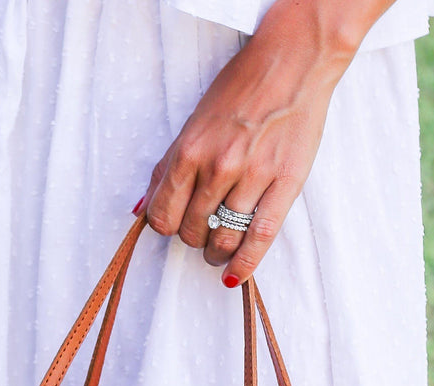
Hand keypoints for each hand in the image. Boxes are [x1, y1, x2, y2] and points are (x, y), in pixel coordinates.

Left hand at [136, 0, 389, 284]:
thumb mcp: (192, 124)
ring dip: (215, 253)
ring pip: (222, 239)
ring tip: (217, 251)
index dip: (165, 228)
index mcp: (190, 151)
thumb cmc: (240, 90)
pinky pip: (260, 237)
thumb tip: (140, 212)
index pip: (163, 215)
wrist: (293, 61)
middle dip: (192, 238)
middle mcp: (218, 166)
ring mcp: (253, 175)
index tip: (174, 225)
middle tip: (201, 232)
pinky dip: (244, 264)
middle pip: (192, 231)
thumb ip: (165, 170)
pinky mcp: (285, 183)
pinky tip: (234, 276)